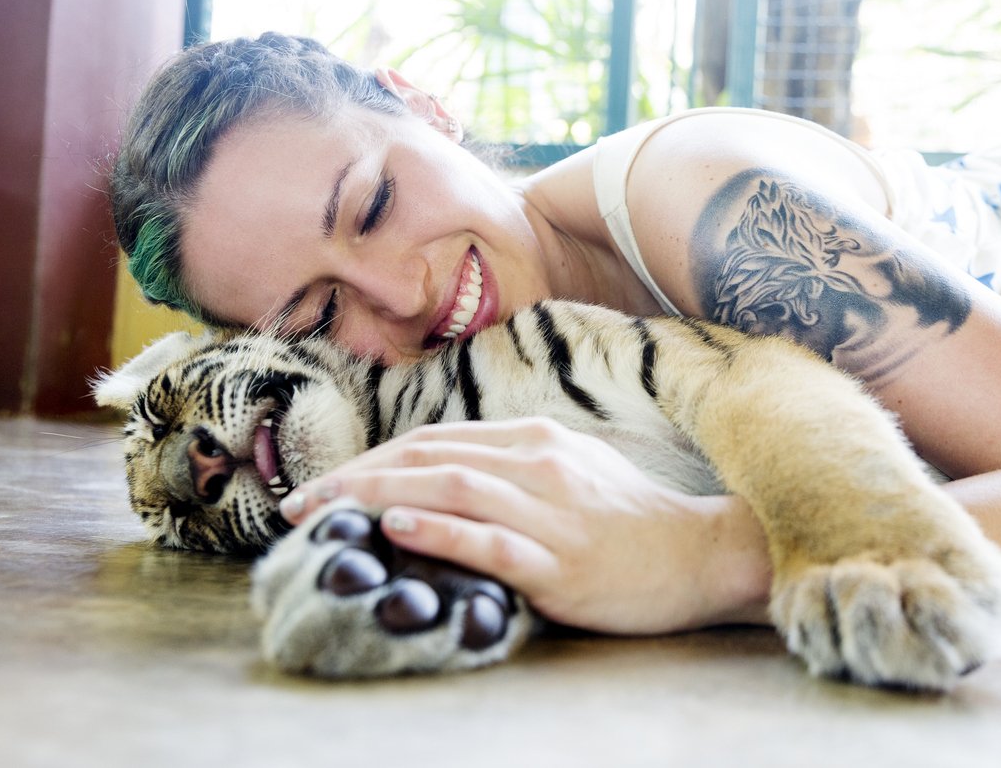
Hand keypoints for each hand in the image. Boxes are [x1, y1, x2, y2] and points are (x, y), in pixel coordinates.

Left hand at [279, 417, 771, 634]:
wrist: (702, 552)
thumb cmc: (630, 519)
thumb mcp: (571, 471)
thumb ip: (509, 468)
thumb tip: (438, 478)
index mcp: (535, 440)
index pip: (434, 440)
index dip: (372, 458)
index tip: (324, 483)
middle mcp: (538, 465)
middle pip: (429, 458)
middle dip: (355, 477)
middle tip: (298, 503)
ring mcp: (551, 512)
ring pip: (450, 491)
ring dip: (377, 499)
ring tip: (323, 514)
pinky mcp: (562, 561)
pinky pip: (490, 541)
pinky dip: (439, 532)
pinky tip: (396, 528)